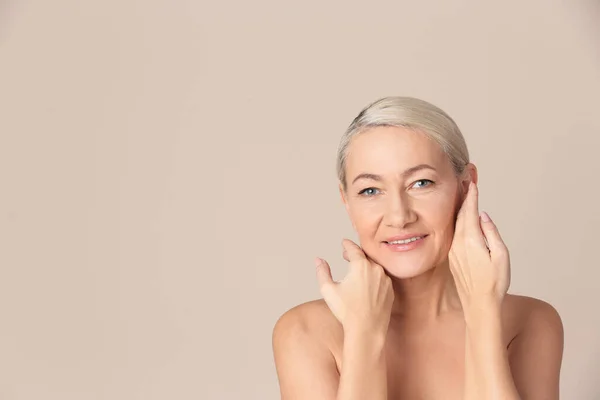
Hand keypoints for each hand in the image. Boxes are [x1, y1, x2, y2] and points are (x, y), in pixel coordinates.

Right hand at [316, 239, 394, 333]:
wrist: (367, 330)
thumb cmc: (347, 311)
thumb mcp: (328, 290)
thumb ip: (322, 271)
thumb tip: (318, 260)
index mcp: (361, 266)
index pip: (353, 249)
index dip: (347, 244)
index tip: (344, 242)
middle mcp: (376, 269)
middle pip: (365, 256)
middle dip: (355, 254)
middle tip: (347, 255)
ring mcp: (385, 279)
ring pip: (374, 267)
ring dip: (365, 266)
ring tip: (356, 270)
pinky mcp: (390, 290)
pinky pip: (381, 278)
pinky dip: (374, 277)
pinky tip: (366, 284)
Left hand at [448, 182, 510, 308]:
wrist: (479, 304)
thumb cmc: (494, 282)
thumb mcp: (501, 255)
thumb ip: (491, 233)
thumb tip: (483, 216)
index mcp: (471, 240)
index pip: (469, 212)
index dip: (471, 197)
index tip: (472, 184)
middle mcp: (458, 244)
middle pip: (460, 216)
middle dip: (464, 200)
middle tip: (467, 185)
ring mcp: (453, 251)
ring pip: (456, 225)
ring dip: (460, 211)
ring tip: (464, 198)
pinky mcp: (452, 258)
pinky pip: (454, 235)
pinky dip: (458, 224)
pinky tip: (462, 221)